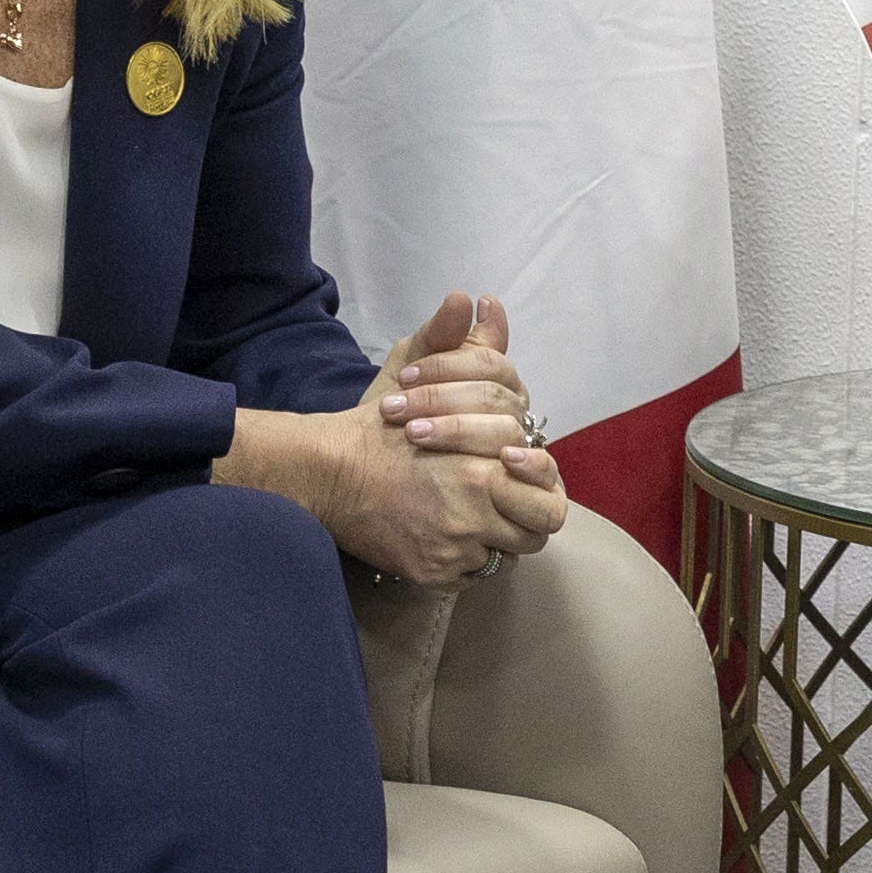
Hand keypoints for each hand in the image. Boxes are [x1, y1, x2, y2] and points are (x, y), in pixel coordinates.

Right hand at [223, 290, 568, 583]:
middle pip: (539, 528)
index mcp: (483, 463)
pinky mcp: (434, 574)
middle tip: (511, 504)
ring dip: (500, 536)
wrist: (325, 473)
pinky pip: (473, 573)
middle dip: (530, 517)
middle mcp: (476, 510)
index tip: (516, 470)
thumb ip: (450, 341)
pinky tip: (449, 533)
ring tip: (480, 516)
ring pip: (508, 553)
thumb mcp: (412, 369)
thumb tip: (470, 298)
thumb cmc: (375, 425)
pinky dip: (467, 556)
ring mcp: (455, 547)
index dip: (540, 480)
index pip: (547, 487)